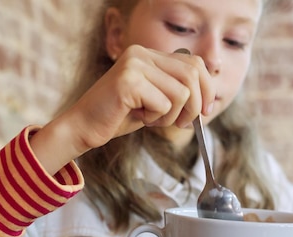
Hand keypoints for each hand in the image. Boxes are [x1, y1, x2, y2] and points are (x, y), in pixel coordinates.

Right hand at [30, 45, 214, 173]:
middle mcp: (141, 53)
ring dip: (172, 115)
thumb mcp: (153, 100)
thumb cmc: (117, 117)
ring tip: (151, 119)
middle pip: (192, 75)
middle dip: (195, 106)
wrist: (83, 127)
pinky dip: (156, 118)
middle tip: (182, 123)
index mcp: (147, 53)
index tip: (207, 110)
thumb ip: (175, 91)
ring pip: (181, 92)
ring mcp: (134, 65)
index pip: (194, 62)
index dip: (207, 87)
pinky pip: (164, 104)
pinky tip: (138, 117)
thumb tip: (209, 97)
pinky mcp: (129, 81)